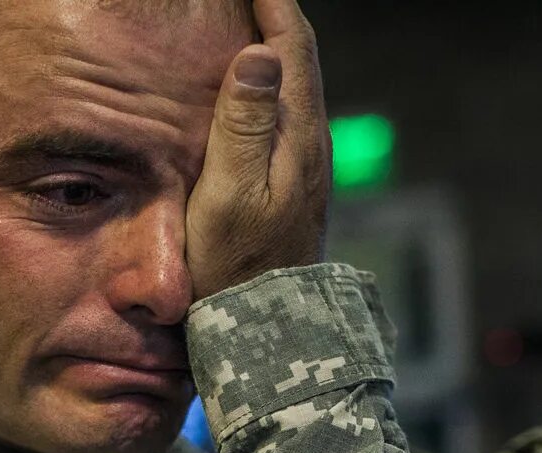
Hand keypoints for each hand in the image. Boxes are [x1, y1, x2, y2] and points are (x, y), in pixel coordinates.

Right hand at [186, 0, 330, 299]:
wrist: (269, 330)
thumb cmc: (236, 268)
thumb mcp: (230, 196)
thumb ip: (244, 124)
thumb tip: (260, 54)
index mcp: (298, 136)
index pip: (291, 45)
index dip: (270, 0)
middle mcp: (311, 143)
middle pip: (298, 56)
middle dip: (273, 12)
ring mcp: (306, 164)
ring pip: (293, 83)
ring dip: (272, 44)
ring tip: (244, 18)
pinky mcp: (294, 183)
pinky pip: (284, 111)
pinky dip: (267, 81)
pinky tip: (246, 83)